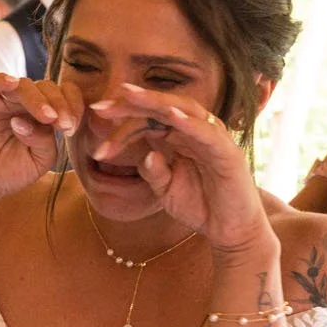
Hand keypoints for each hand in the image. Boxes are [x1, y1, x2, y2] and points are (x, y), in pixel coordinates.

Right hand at [0, 74, 84, 209]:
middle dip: (59, 104)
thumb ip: (44, 140)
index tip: (72, 127)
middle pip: (47, 87)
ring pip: (24, 85)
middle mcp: (26, 102)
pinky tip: (11, 83)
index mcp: (45, 112)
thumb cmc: (11, 172)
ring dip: (38, 99)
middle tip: (64, 125)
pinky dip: (1, 79)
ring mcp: (4, 99)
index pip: (65, 95)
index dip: (73, 105)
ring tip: (46, 117)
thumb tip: (27, 121)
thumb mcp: (39, 160)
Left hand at [88, 83, 271, 254]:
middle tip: (101, 104)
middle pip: (162, 107)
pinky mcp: (228, 152)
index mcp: (179, 138)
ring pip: (184, 110)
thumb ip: (153, 172)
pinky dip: (189, 122)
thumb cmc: (201, 207)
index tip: (95, 116)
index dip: (122, 118)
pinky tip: (169, 115)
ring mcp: (213, 139)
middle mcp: (196, 132)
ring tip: (130, 95)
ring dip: (156, 102)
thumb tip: (145, 156)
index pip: (148, 119)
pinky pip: (208, 132)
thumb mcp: (166, 191)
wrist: (231, 231)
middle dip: (132, 103)